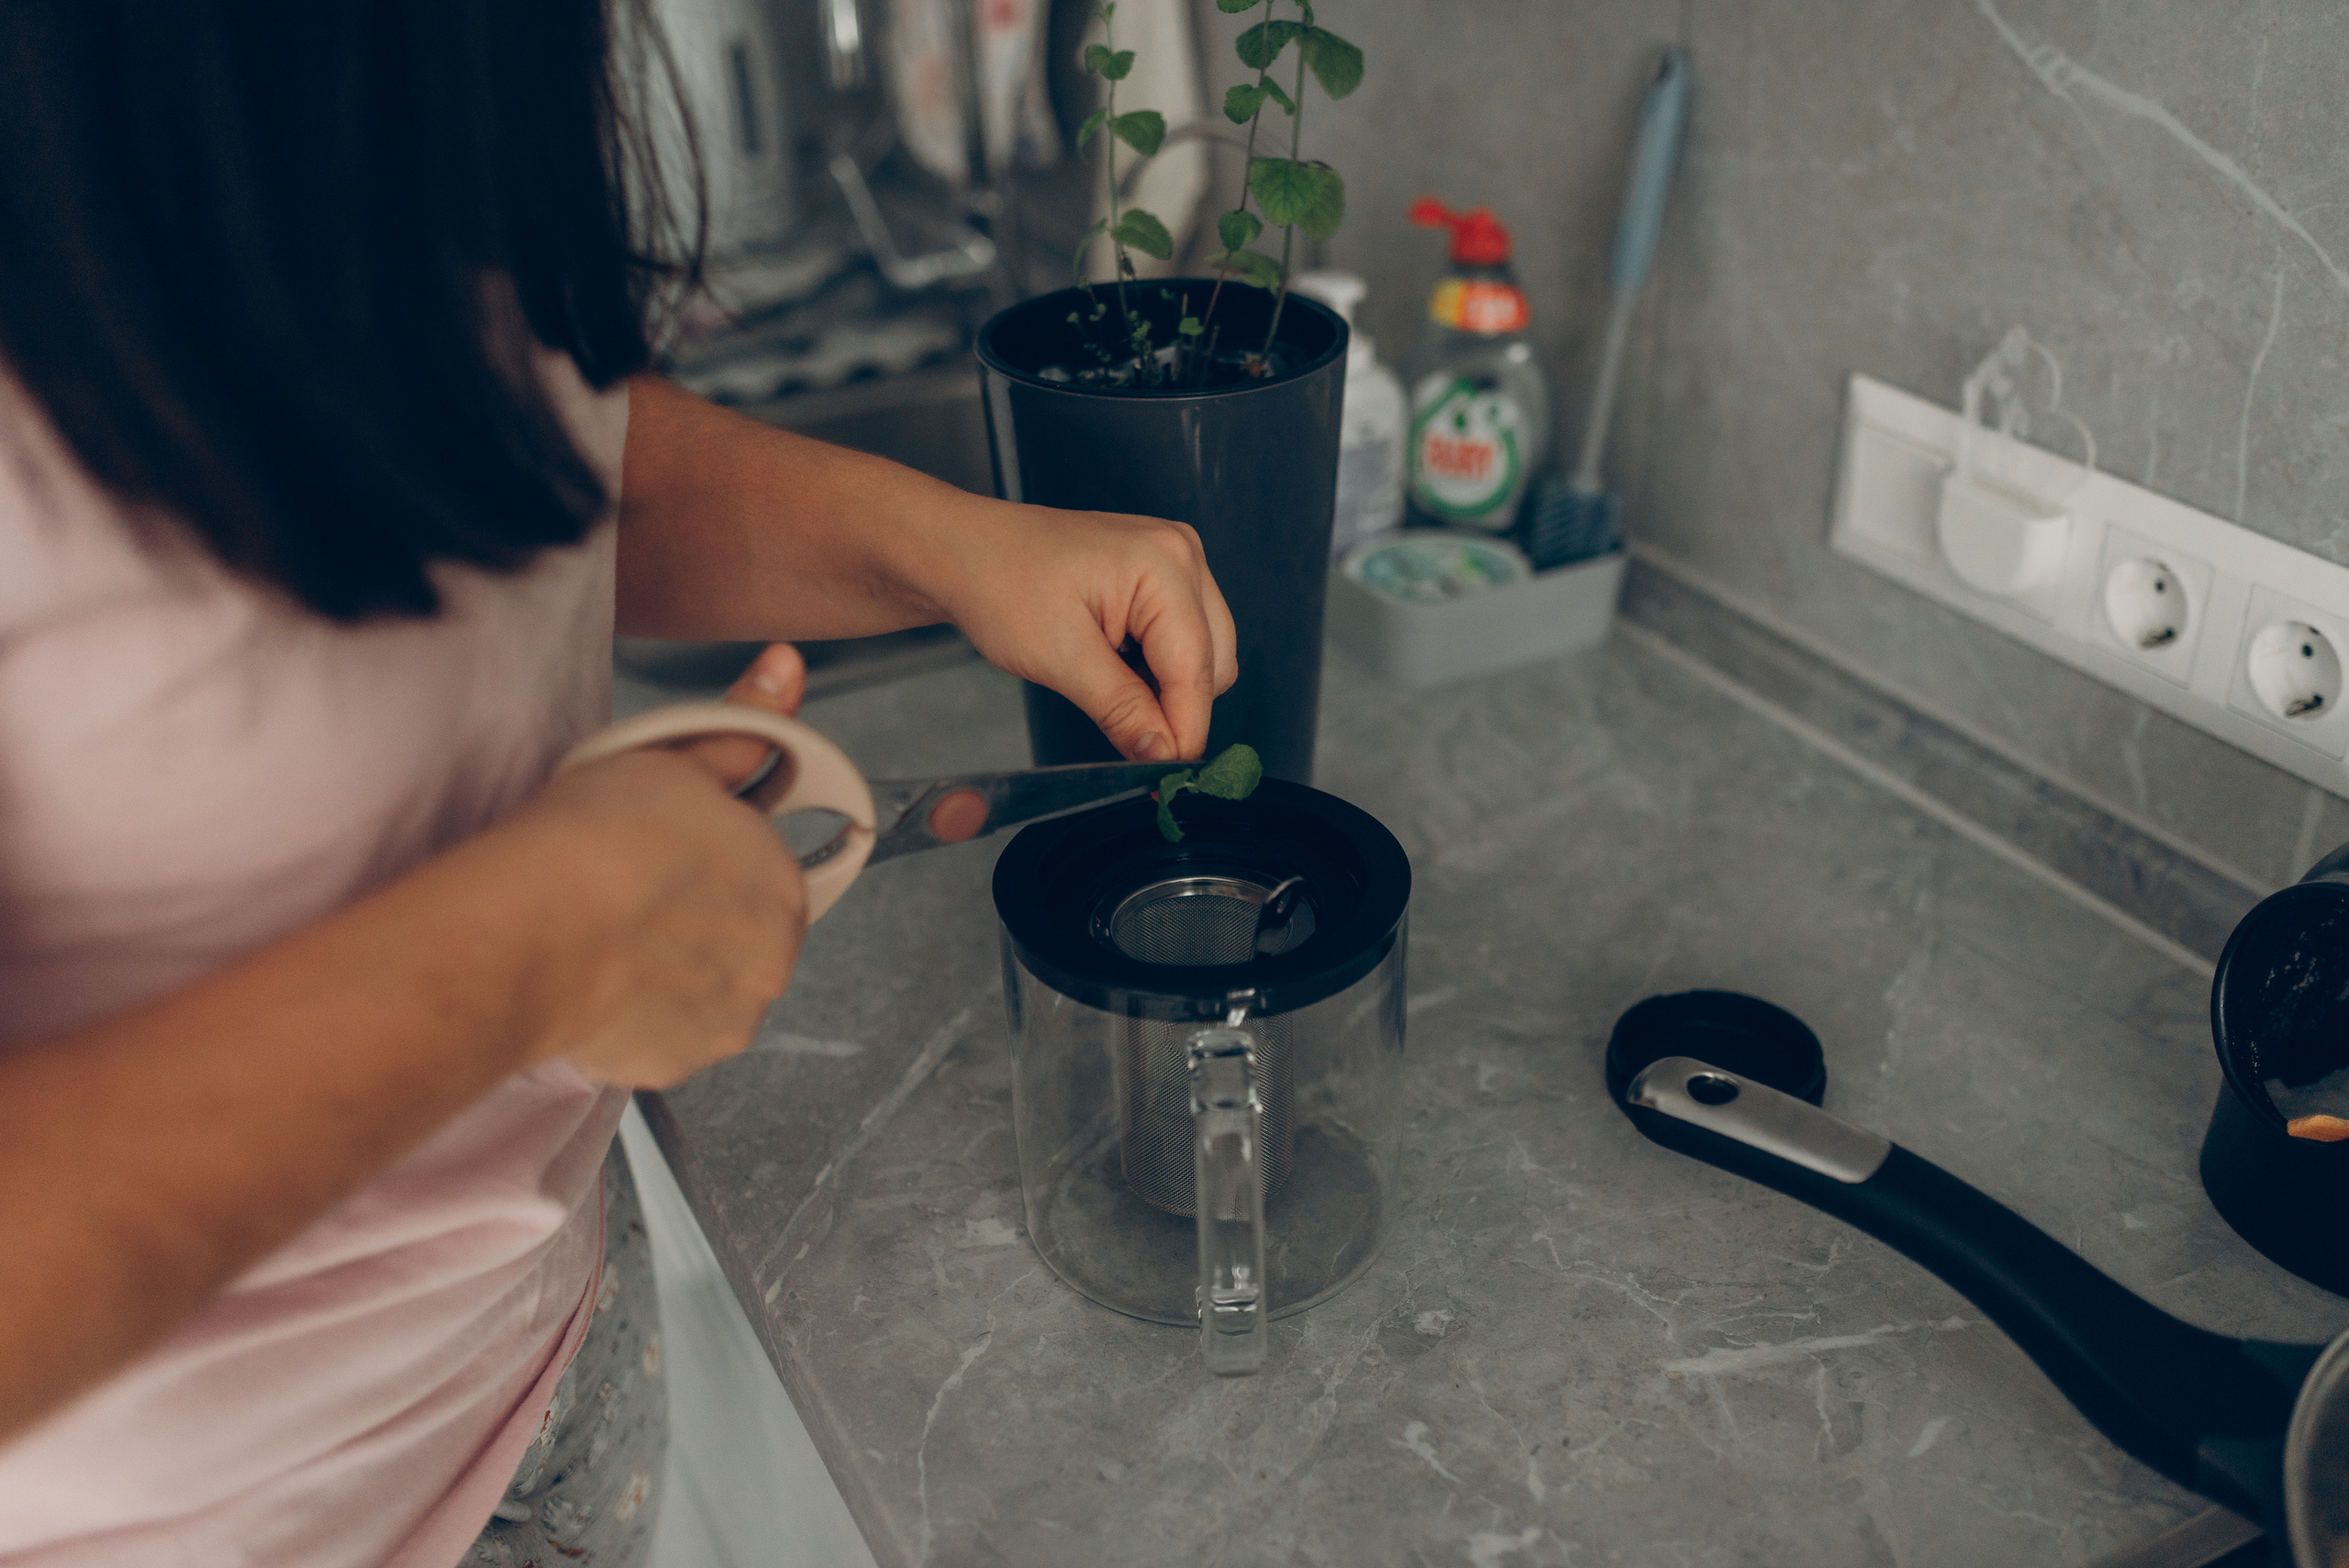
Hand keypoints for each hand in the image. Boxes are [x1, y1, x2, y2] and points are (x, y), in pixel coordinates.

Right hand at [502, 645, 811, 1087]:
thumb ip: (739, 725)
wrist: (533, 933)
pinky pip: (661, 1036)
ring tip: (606, 940)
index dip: (713, 859)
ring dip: (671, 971)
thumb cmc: (595, 842)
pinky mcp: (674, 1065)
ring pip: (705, 990)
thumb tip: (786, 670)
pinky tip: (595, 982)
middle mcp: (771, 960)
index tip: (667, 853)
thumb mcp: (672, 756)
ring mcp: (726, 1019)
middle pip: (743, 936)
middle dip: (698, 919)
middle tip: (630, 894)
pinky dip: (635, 1017)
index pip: (765, 872)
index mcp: (782, 883)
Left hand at [915, 500, 1237, 760]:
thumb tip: (1163, 754)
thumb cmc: (998, 580)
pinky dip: (1156, 668)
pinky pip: (1182, 639)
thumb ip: (1122, 709)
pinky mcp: (1159, 576)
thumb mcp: (1060, 658)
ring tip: (1105, 682)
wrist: (964, 551)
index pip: (1198, 670)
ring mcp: (1174, 562)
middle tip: (1125, 733)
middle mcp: (1181, 556)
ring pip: (1204, 655)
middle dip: (1176, 707)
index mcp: (1165, 565)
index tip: (1164, 776)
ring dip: (1166, 688)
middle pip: (1214, 664)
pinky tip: (1114, 665)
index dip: (1183, 731)